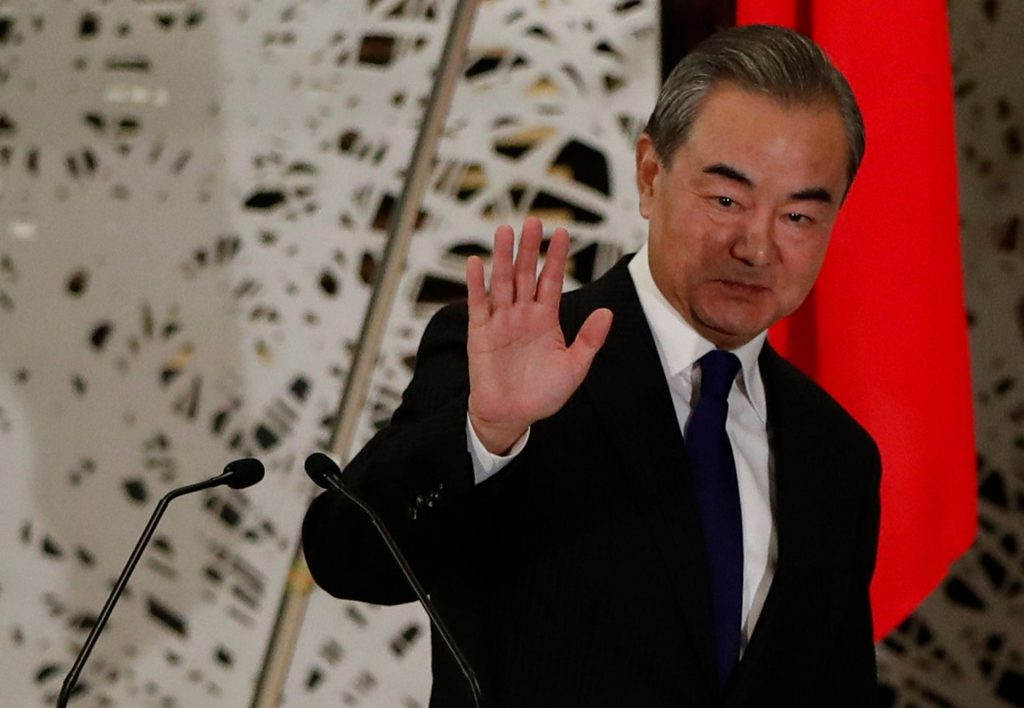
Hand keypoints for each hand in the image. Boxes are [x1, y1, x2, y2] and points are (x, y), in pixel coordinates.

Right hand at [466, 217, 612, 453]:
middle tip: (534, 221)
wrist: (512, 417)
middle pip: (526, 274)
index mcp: (546, 319)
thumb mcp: (574, 368)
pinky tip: (476, 263)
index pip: (551, 280)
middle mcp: (522, 315)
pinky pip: (478, 305)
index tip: (562, 232)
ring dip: (503, 257)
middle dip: (530, 248)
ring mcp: (501, 322)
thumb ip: (589, 340)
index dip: (556, 257)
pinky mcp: (480, 334)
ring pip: (502, 283)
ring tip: (504, 231)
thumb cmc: (543, 395)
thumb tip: (608, 312)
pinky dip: (476, 284)